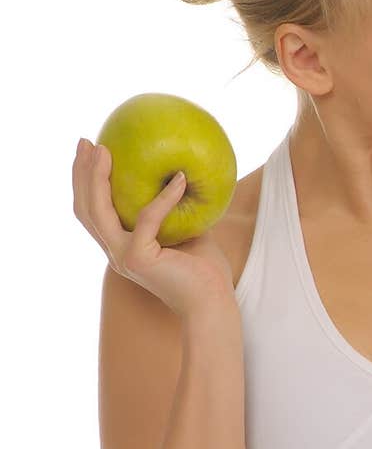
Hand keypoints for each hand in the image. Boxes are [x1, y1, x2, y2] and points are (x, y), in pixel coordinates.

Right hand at [72, 138, 236, 318]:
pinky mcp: (139, 259)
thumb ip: (177, 207)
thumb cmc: (205, 272)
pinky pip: (148, 218)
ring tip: (106, 149)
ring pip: (98, 211)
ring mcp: (123, 257)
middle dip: (81, 173)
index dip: (85, 183)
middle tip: (87, 142)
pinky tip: (180, 178)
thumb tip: (183, 169)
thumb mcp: (188, 229)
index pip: (92, 212)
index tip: (90, 151)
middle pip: (85, 209)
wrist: (212, 305)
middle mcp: (116, 252)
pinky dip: (165, 196)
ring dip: (97, 178)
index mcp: (122, 246)